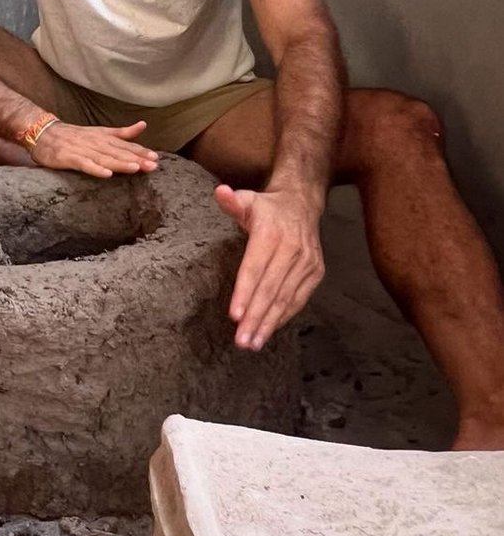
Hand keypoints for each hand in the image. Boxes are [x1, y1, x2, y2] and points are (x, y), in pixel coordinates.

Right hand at [30, 120, 158, 177]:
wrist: (43, 133)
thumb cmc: (74, 136)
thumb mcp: (100, 132)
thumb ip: (122, 133)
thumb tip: (143, 125)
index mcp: (104, 137)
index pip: (125, 145)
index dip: (140, 151)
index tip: (156, 158)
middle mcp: (95, 143)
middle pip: (118, 152)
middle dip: (136, 159)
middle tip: (153, 165)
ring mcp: (82, 150)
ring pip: (104, 158)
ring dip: (120, 163)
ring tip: (135, 168)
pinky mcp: (69, 158)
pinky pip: (84, 165)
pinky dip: (95, 169)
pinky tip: (106, 174)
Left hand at [214, 184, 324, 350]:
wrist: (302, 204)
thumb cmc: (267, 207)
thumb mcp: (248, 199)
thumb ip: (232, 201)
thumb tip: (220, 193)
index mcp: (271, 234)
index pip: (255, 268)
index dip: (245, 292)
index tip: (234, 315)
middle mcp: (292, 250)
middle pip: (270, 289)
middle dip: (255, 317)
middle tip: (241, 340)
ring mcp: (307, 263)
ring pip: (285, 298)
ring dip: (269, 323)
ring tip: (252, 342)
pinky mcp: (315, 272)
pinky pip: (298, 298)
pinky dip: (284, 316)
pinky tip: (269, 330)